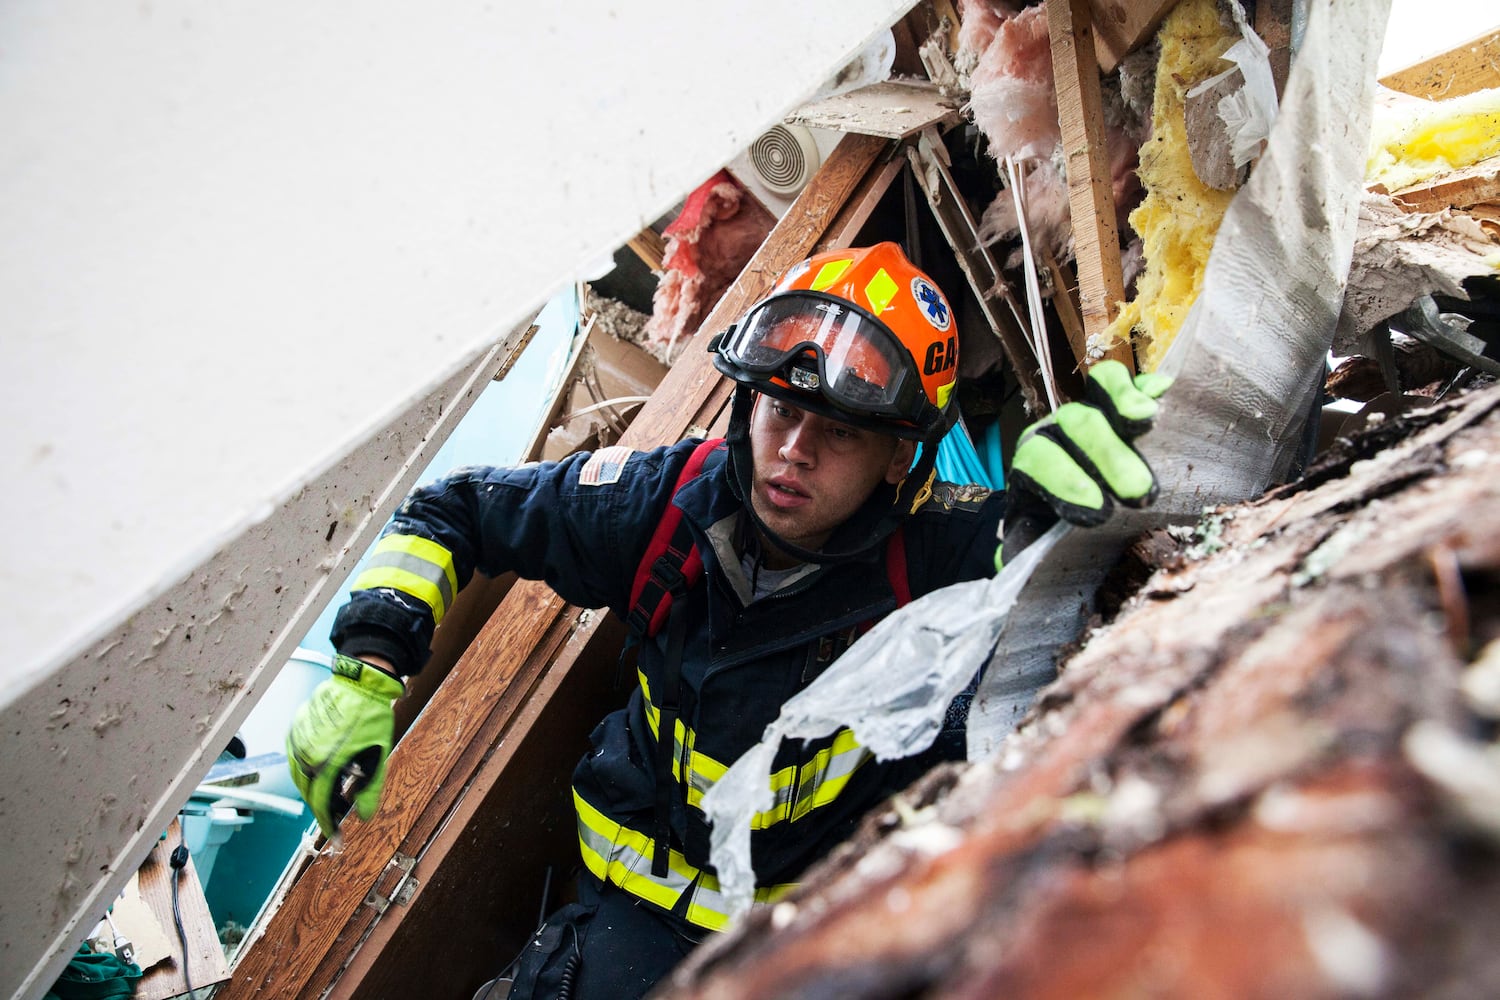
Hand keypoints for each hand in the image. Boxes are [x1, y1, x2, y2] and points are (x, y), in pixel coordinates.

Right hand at [286, 653, 403, 837]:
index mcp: (327, 762)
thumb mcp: (378, 755)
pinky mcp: (295, 729)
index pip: (322, 804)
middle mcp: (306, 754)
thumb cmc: (371, 718)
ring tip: (329, 799)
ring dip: (312, 792)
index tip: (336, 838)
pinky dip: (306, 772)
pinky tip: (319, 776)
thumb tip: (364, 815)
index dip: (329, 825)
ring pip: (299, 778)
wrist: (360, 684)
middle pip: (308, 793)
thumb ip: (370, 788)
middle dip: (321, 810)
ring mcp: (297, 741)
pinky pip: (296, 759)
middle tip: (335, 821)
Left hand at [998, 360, 1170, 565]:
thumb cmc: (1067, 539)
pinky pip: (1134, 383)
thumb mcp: (1040, 549)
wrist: (1090, 527)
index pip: (1037, 459)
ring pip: (1101, 391)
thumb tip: (1006, 564)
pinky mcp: (1129, 403)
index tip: (1098, 514)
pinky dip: (1148, 386)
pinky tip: (1165, 394)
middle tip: (1138, 491)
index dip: (1063, 481)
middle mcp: (1060, 431)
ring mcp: (1096, 410)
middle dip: (1106, 455)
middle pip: (1074, 423)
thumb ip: (1025, 552)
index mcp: (1033, 465)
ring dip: (1123, 404)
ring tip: (1148, 422)